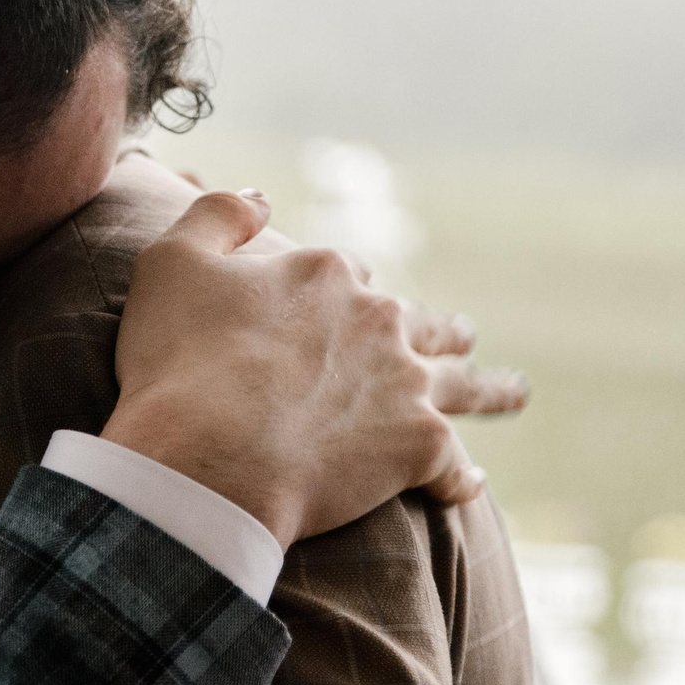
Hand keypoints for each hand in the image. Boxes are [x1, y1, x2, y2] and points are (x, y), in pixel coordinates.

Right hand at [101, 190, 527, 549]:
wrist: (206, 458)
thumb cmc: (178, 363)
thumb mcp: (172, 263)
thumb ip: (216, 216)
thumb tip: (260, 197)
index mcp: (324, 274)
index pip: (346, 274)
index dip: (339, 291)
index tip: (335, 308)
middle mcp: (378, 321)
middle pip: (419, 322)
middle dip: (439, 329)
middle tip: (462, 335)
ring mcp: (406, 384)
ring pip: (461, 384)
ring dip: (487, 387)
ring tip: (512, 391)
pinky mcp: (419, 448)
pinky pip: (452, 466)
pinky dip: (460, 477)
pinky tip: (469, 487)